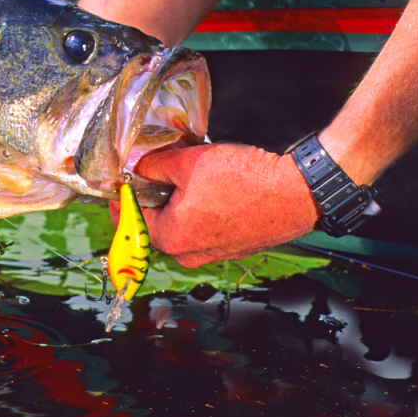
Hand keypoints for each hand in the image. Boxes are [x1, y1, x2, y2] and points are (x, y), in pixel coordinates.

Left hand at [128, 143, 319, 267]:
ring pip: (182, 226)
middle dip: (153, 200)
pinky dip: (200, 212)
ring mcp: (214, 255)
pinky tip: (209, 190)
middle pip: (156, 225)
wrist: (297, 192)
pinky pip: (205, 230)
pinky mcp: (234, 248)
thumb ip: (154, 165)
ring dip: (178, 204)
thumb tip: (138, 168)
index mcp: (172, 238)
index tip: (120, 185)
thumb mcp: (189, 162)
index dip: (123, 199)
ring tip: (186, 177)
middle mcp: (190, 254)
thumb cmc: (246, 179)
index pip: (131, 220)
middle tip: (153, 174)